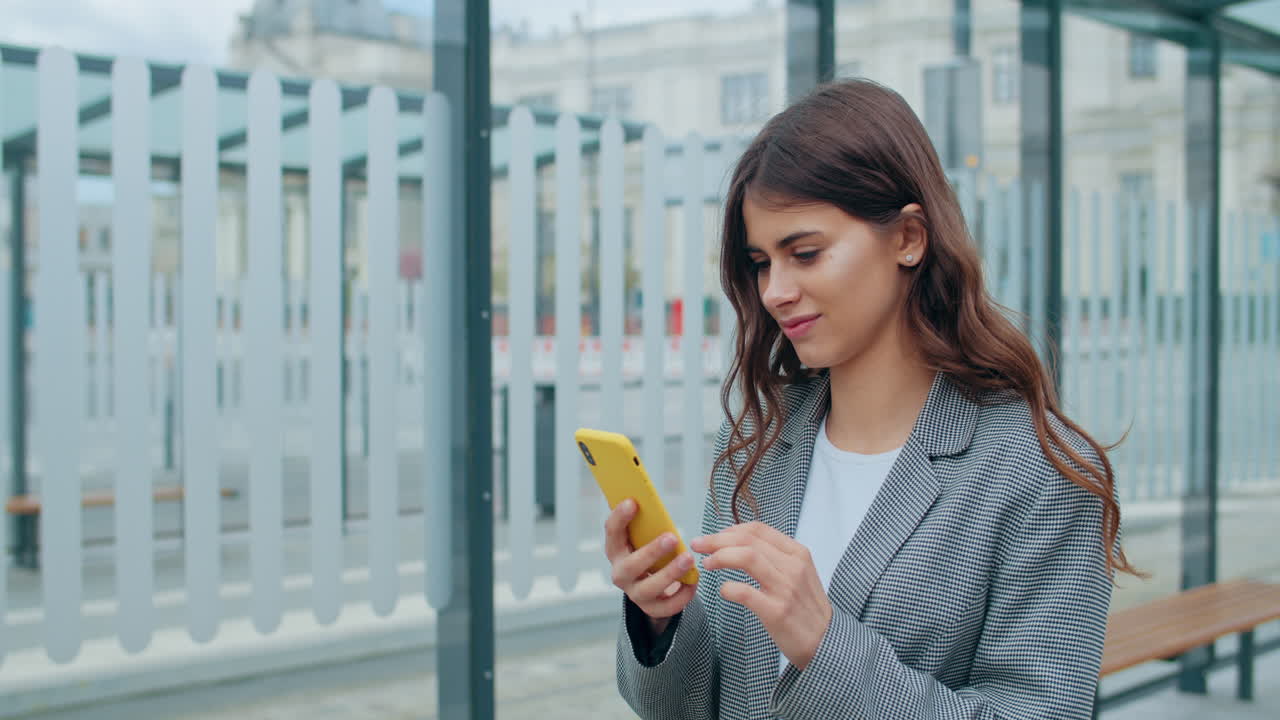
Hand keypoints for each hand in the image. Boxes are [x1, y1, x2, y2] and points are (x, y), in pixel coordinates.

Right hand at [605, 499, 697, 634]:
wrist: (653, 586)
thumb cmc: (649, 552)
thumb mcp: (644, 538)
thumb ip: (646, 524)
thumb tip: (654, 503)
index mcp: (616, 550)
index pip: (612, 533)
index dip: (619, 517)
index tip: (633, 502)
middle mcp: (621, 573)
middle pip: (631, 565)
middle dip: (652, 551)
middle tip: (672, 537)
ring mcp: (635, 593)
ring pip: (649, 588)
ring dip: (670, 573)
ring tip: (688, 559)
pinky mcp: (651, 608)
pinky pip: (667, 607)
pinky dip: (683, 594)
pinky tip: (693, 580)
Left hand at [690, 522, 831, 670]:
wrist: (826, 641)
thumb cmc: (806, 607)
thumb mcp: (800, 573)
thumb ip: (776, 557)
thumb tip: (739, 543)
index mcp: (797, 553)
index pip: (758, 530)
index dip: (730, 530)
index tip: (715, 537)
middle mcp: (793, 567)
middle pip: (748, 540)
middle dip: (717, 540)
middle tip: (698, 545)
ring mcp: (785, 588)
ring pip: (747, 558)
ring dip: (720, 557)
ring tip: (707, 564)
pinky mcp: (777, 611)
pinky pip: (745, 592)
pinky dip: (728, 588)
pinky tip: (723, 591)